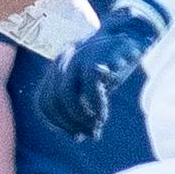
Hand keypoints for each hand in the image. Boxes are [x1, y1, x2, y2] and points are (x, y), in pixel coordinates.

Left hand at [37, 0, 162, 140]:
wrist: (130, 36)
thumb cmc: (109, 65)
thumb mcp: (90, 87)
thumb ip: (81, 106)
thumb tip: (79, 136)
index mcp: (55, 68)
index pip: (44, 102)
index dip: (58, 123)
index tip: (76, 134)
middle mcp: (62, 61)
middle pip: (53, 100)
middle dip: (69, 123)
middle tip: (88, 134)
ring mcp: (77, 57)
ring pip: (66, 94)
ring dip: (80, 116)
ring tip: (96, 125)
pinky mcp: (96, 56)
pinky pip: (89, 85)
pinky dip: (95, 104)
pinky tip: (102, 114)